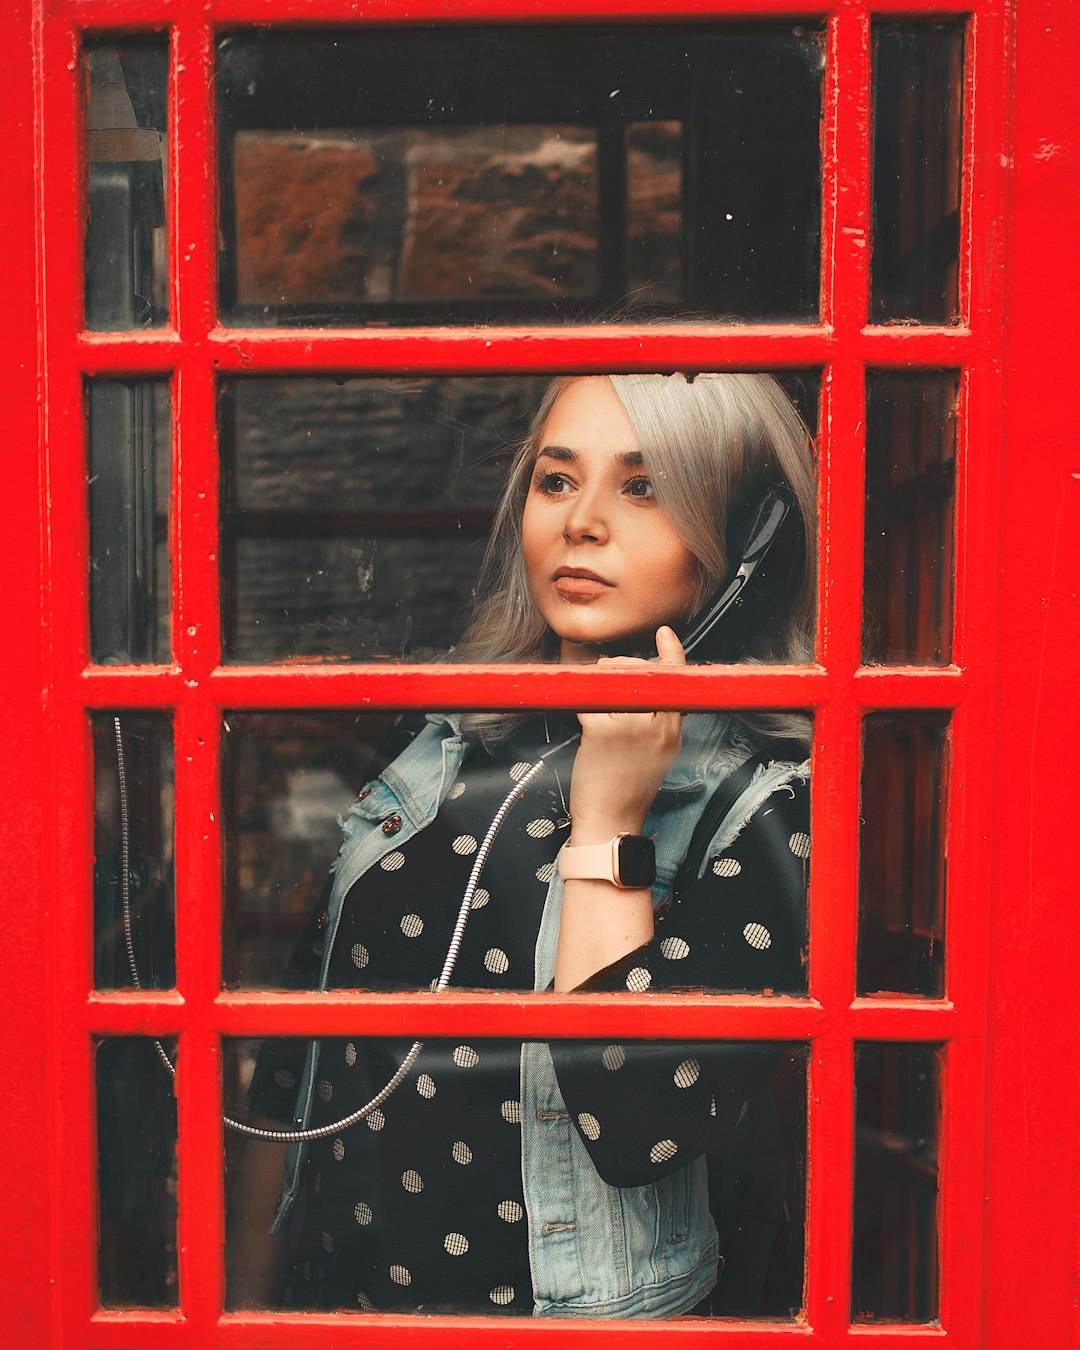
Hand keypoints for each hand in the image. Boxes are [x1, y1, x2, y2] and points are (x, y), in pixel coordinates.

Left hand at [568, 626, 685, 843]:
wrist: (610, 821)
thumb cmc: (626, 789)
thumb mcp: (657, 753)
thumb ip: (656, 721)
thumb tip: (643, 687)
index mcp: (672, 732)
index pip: (678, 683)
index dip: (672, 654)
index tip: (665, 635)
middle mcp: (655, 728)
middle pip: (644, 674)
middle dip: (623, 667)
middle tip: (608, 678)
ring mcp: (629, 730)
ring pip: (618, 680)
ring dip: (602, 676)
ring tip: (595, 692)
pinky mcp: (601, 734)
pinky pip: (591, 697)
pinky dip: (580, 693)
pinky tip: (578, 699)